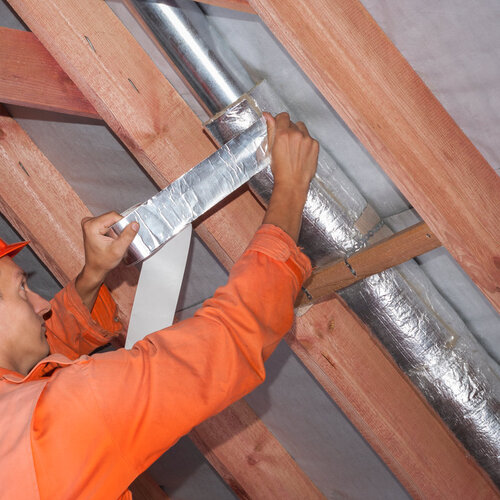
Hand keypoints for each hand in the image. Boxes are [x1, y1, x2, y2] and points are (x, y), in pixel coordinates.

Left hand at [75, 212, 138, 310]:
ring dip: (116, 229)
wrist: (95, 269)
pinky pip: (107, 222)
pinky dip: (112, 229)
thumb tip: (135, 224)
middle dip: (119, 227)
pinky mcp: (92, 225)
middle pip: (112, 217)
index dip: (123, 224)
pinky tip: (111, 238)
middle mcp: (88, 222)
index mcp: (91, 226)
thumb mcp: (118, 250)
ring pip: (111, 219)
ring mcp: (89, 223)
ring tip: (114, 240)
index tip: (124, 235)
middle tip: (118, 240)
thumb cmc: (102, 262)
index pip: (114, 216)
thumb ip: (127, 236)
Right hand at [262, 112, 318, 241]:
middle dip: (288, 130)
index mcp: (282, 134)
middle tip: (286, 143)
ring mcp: (307, 139)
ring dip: (298, 134)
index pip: (283, 116)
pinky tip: (301, 153)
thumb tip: (267, 115)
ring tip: (294, 148)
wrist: (292, 184)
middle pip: (292, 123)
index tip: (280, 128)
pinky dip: (306, 143)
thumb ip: (270, 130)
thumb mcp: (270, 149)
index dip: (280, 122)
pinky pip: (310, 138)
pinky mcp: (315, 145)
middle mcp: (296, 134)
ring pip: (302, 128)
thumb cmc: (280, 170)